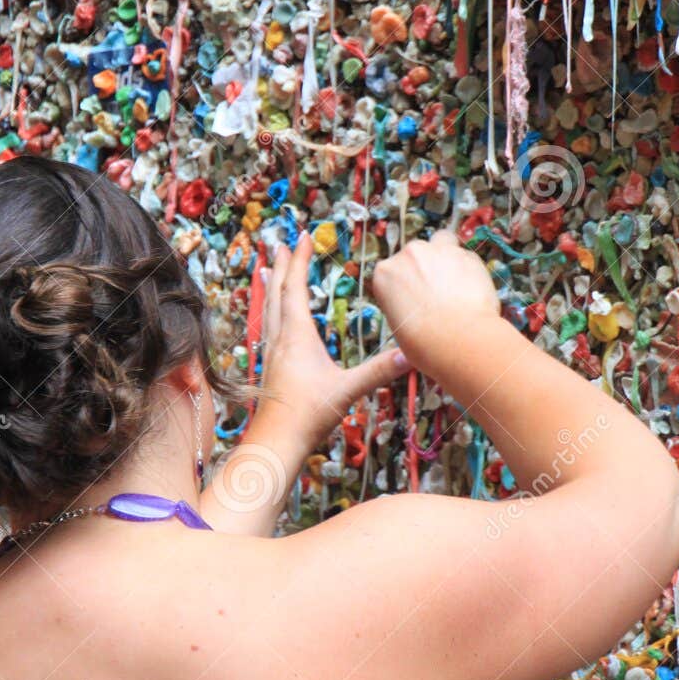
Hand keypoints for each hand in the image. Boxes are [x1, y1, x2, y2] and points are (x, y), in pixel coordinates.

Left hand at [259, 233, 406, 445]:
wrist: (276, 443)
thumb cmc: (308, 415)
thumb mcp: (348, 390)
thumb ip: (378, 371)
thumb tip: (410, 354)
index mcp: (297, 337)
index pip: (296, 288)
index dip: (300, 260)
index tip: (302, 236)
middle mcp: (280, 339)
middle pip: (278, 292)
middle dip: (283, 265)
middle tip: (283, 242)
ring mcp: (272, 354)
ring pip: (269, 309)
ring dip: (273, 285)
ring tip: (270, 269)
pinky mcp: (270, 368)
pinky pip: (268, 328)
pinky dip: (271, 311)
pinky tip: (273, 318)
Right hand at [372, 231, 499, 374]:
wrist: (456, 340)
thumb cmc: (424, 342)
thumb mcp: (398, 324)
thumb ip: (403, 303)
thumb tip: (415, 306)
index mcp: (385, 273)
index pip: (393, 270)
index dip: (407, 283)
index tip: (415, 295)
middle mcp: (409, 255)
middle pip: (418, 254)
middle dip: (427, 268)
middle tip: (438, 294)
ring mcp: (439, 251)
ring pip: (444, 244)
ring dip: (448, 259)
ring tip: (456, 286)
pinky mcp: (467, 255)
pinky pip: (468, 258)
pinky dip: (471, 271)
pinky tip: (473, 293)